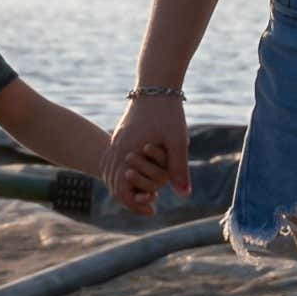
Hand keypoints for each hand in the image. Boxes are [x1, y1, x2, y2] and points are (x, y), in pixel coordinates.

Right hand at [107, 94, 189, 210]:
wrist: (156, 85)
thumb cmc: (168, 112)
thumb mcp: (177, 142)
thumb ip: (178, 169)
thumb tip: (183, 195)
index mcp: (127, 152)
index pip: (122, 190)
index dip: (136, 205)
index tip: (152, 211)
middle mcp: (116, 148)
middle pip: (115, 184)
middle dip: (131, 197)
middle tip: (150, 204)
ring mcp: (116, 141)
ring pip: (113, 172)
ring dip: (127, 185)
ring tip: (146, 193)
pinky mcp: (120, 135)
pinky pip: (116, 160)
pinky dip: (125, 172)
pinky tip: (139, 174)